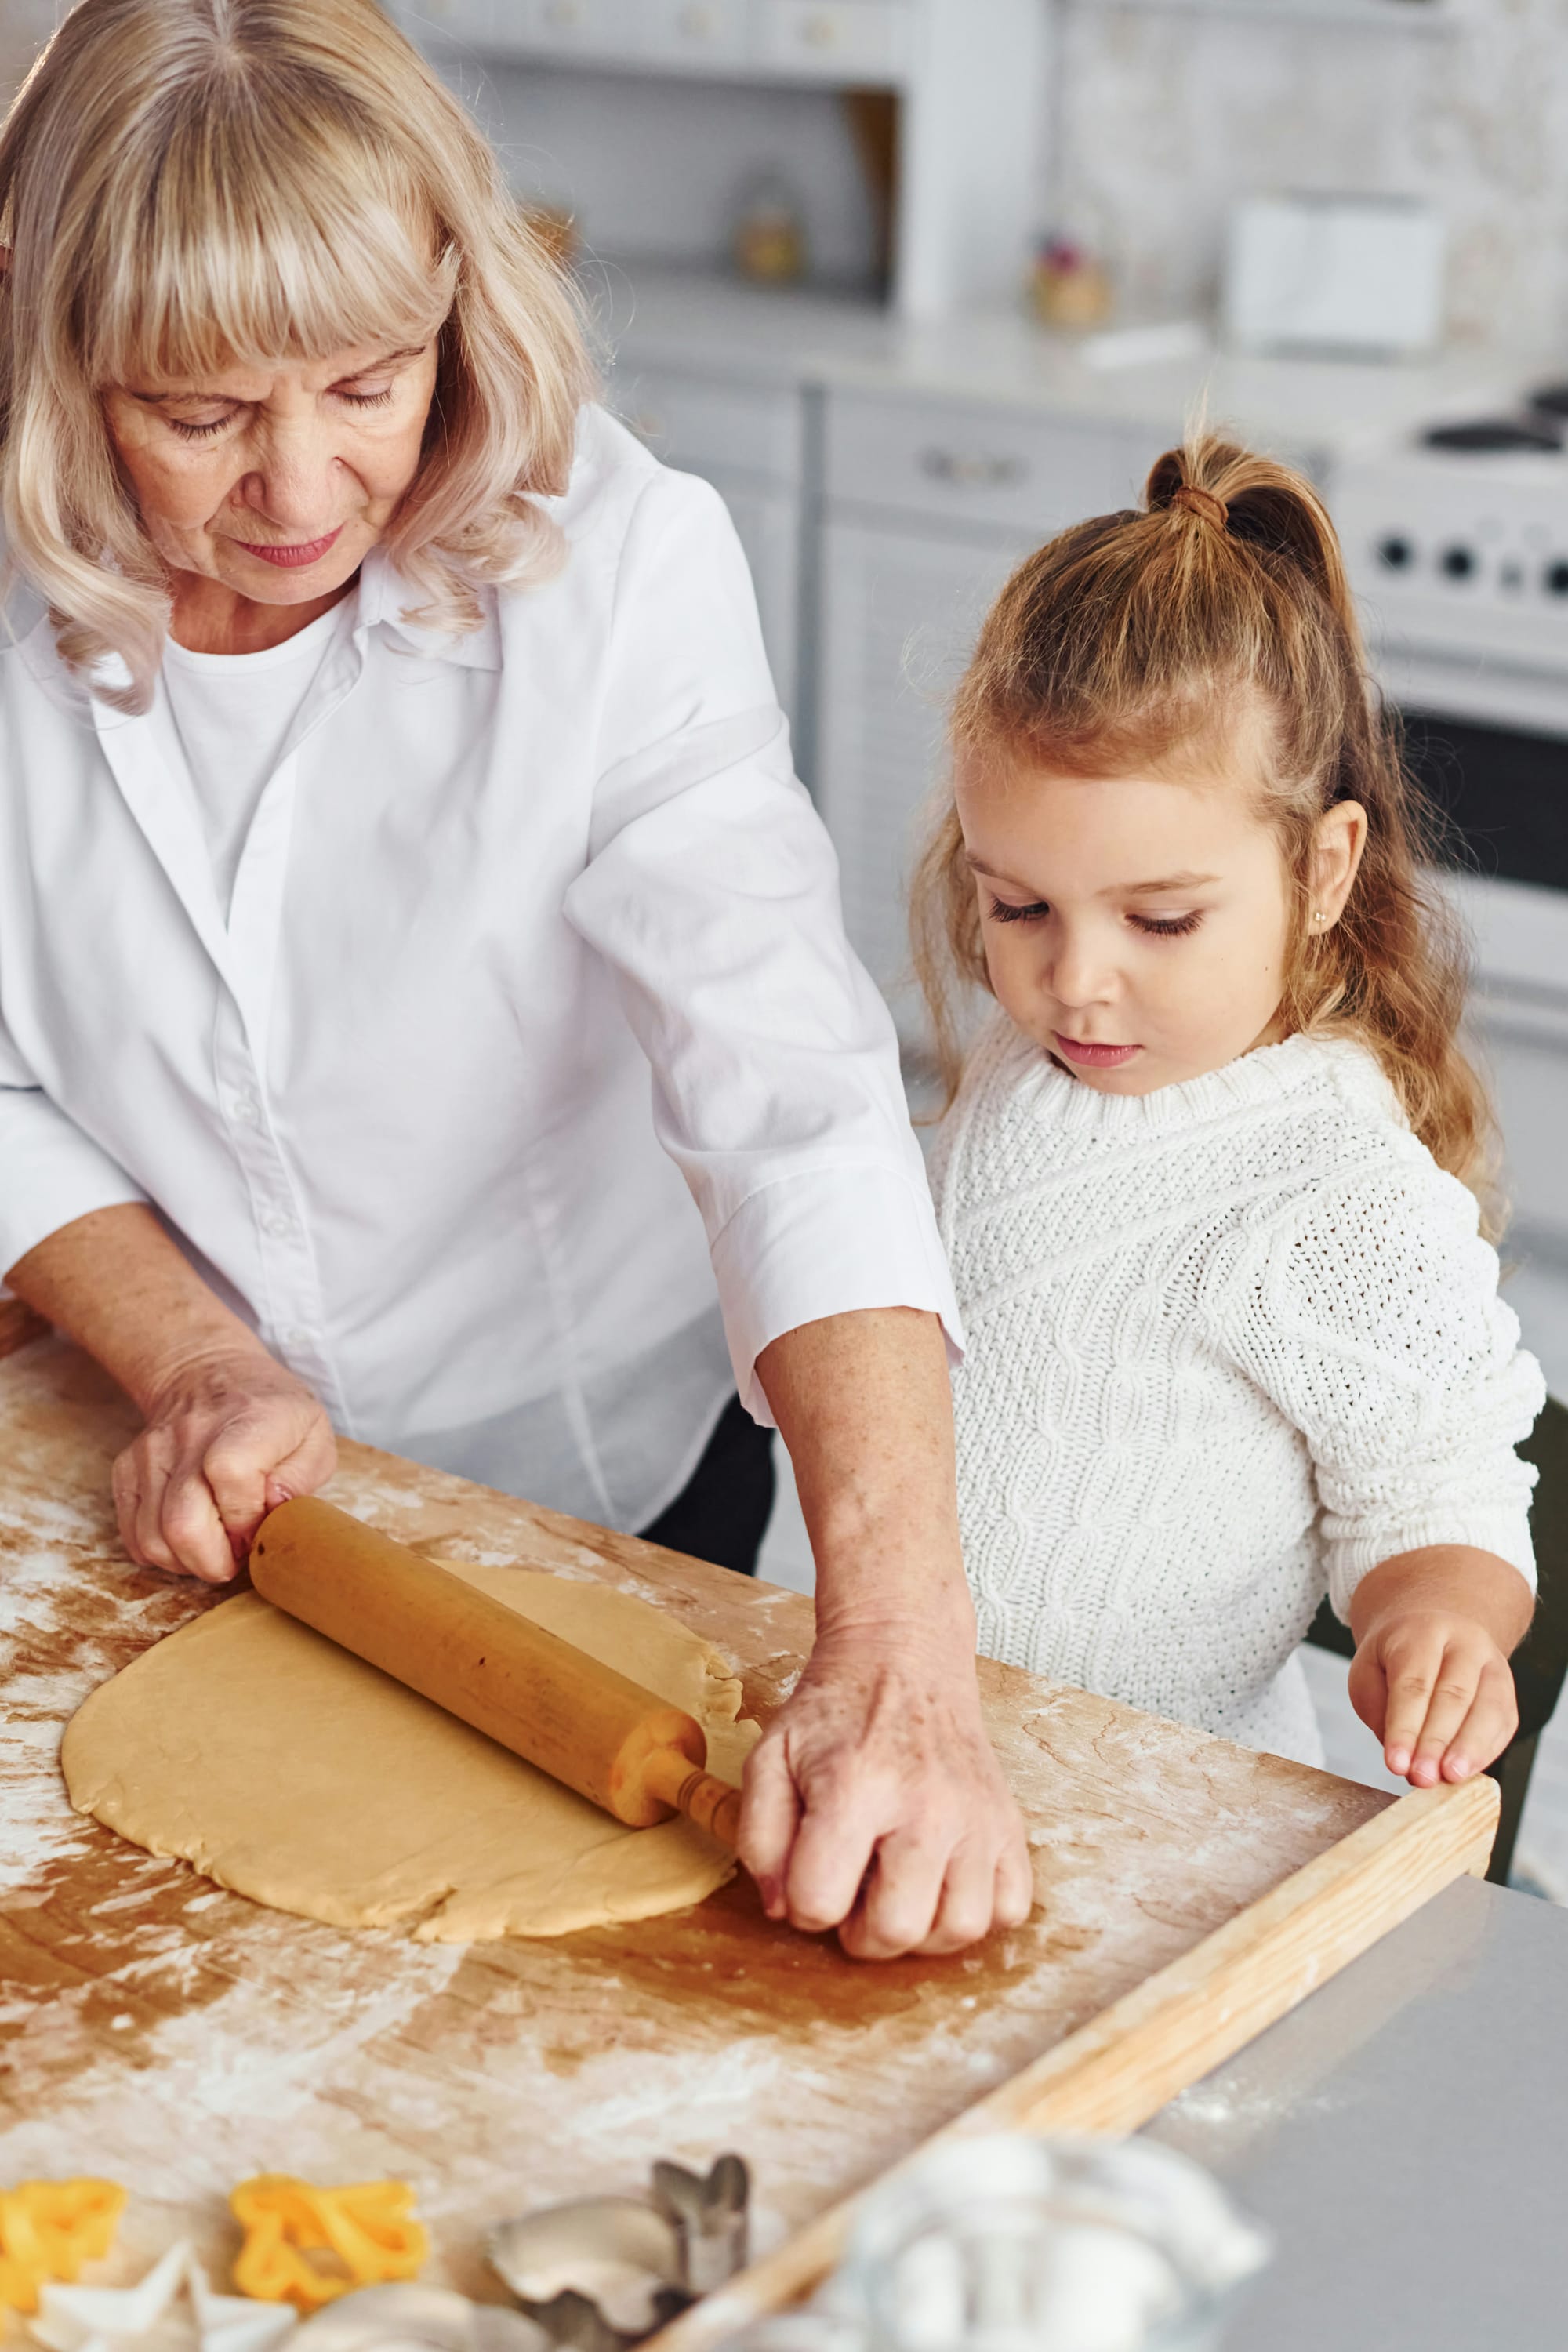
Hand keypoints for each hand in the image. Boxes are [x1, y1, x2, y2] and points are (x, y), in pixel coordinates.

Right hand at [111, 1346, 336, 1584]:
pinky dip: (160, 1551)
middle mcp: (192, 1435)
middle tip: (235, 1557)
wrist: (207, 1374)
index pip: (230, 1475)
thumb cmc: (270, 1412)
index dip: (245, 1518)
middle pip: (183, 1523)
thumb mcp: (313, 1434)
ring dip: (186, 1562)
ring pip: (153, 1538)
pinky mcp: (127, 1469)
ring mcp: (153, 1452)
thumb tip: (272, 1510)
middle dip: (214, 1562)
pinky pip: (133, 1533)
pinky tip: (188, 1540)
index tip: (259, 1527)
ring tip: (213, 1549)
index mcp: (249, 1420)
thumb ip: (301, 1478)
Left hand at [738, 1625, 1033, 1960]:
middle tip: (854, 1892)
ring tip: (899, 1890)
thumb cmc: (833, 1714)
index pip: (819, 1901)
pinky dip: (977, 1910)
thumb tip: (783, 1911)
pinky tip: (943, 1881)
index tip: (809, 1874)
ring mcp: (976, 1815)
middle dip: (861, 1932)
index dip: (802, 1905)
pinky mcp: (1009, 1822)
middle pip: (896, 1930)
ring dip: (921, 1929)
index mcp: (854, 1787)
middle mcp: (925, 1806)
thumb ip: (759, 1840)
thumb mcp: (769, 1759)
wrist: (902, 1659)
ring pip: (960, 1929)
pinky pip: (1010, 1908)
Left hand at [1348, 1607, 1517, 1786]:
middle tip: (1421, 1777)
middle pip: (1453, 1696)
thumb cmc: (1395, 1657)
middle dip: (1436, 1743)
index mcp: (1423, 1632)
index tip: (1395, 1764)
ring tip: (1449, 1777)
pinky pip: (1503, 1723)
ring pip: (1487, 1709)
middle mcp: (1464, 1642)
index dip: (1405, 1728)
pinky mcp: (1506, 1688)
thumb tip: (1404, 1755)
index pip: (1413, 1683)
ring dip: (1468, 1750)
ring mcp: (1492, 1663)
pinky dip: (1485, 1752)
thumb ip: (1378, 1709)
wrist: (1432, 1626)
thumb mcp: (1368, 1670)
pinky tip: (1467, 1771)